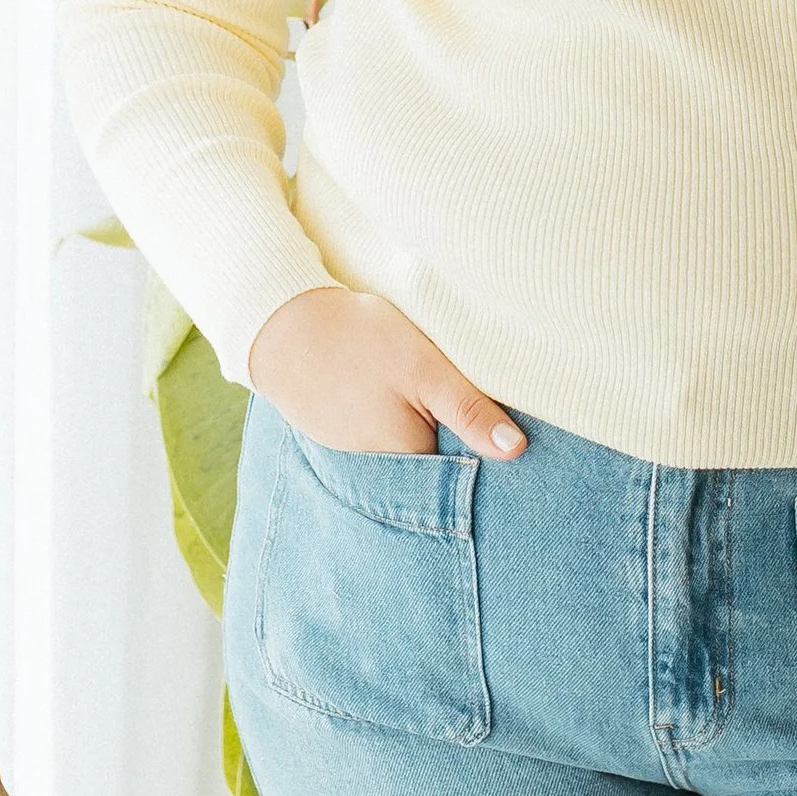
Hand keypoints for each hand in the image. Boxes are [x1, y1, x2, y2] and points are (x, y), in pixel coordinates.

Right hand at [245, 285, 527, 463]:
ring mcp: (357, 457)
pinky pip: (380, 437)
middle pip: (437, 461)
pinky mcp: (341, 436)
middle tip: (450, 393)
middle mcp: (381, 472)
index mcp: (409, 459)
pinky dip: (391, 418)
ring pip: (408, 447)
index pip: (465, 469)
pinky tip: (388, 392)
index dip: (483, 445)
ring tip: (416, 390)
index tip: (499, 422)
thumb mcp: (424, 368)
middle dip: (453, 438)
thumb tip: (516, 451)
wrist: (280, 324)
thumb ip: (470, 410)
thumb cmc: (358, 341)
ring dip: (420, 426)